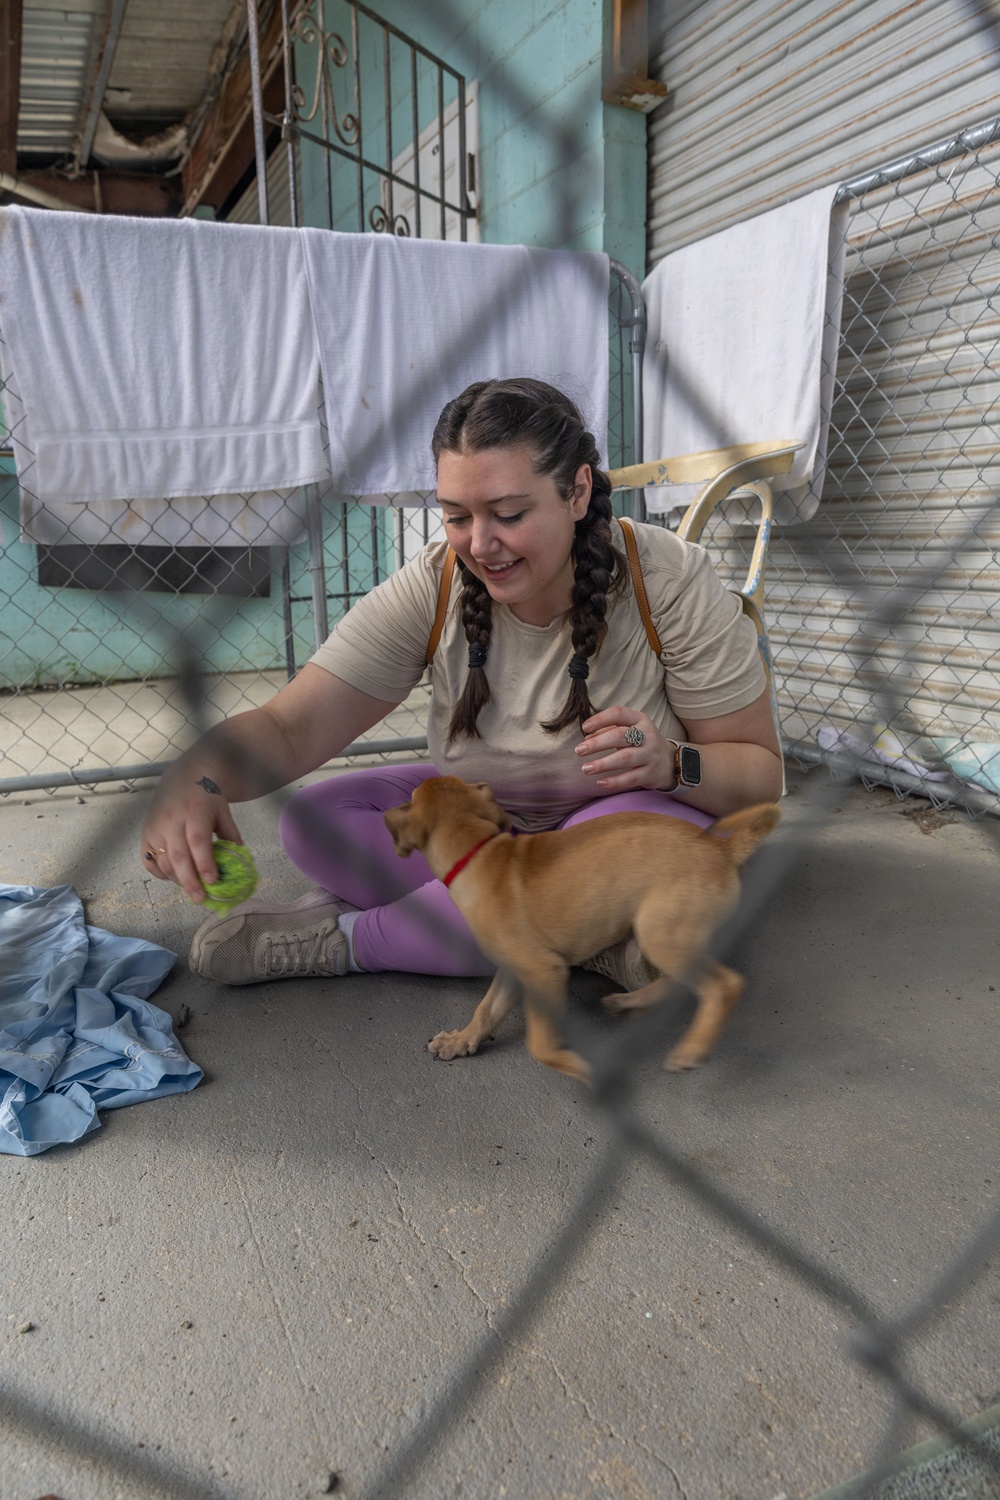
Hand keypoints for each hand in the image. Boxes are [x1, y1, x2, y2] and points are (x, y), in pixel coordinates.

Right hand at [140, 767, 242, 903]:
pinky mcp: (144, 833)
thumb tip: (240, 863)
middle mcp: (171, 820)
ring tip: (192, 888)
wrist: (183, 777)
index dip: (204, 863)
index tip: (213, 881)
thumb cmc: (206, 796)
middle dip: (189, 881)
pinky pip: (148, 860)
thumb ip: (231, 835)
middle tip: (200, 898)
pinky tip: (173, 877)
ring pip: (163, 861)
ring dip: (177, 879)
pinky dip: (160, 873)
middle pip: (178, 856)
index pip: (198, 841)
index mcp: (195, 812)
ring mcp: (155, 827)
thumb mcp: (223, 811)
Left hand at [575, 706, 676, 793]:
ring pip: (625, 758)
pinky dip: (615, 781)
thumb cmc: (640, 743)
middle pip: (620, 736)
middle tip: (579, 750)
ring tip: (586, 768)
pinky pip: (631, 778)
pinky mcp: (650, 773)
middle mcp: (647, 735)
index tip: (585, 727)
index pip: (619, 714)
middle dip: (597, 744)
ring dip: (603, 764)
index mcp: (640, 719)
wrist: (668, 762)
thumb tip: (587, 738)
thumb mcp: (628, 731)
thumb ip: (607, 731)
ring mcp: (650, 755)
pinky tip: (600, 782)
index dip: (600, 719)